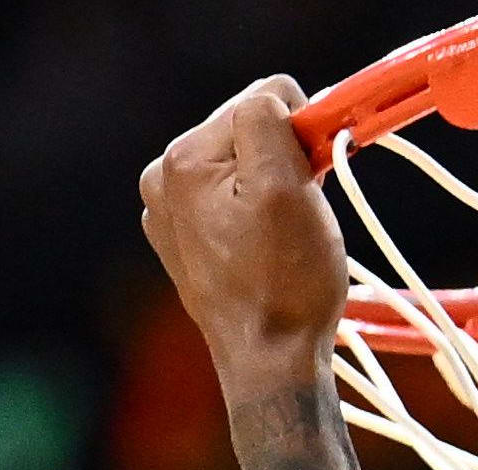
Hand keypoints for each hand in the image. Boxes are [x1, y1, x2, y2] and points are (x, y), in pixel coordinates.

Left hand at [140, 81, 351, 365]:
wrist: (270, 365)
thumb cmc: (286, 284)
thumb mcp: (286, 188)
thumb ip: (269, 119)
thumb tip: (273, 96)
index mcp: (181, 160)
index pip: (261, 100)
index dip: (302, 135)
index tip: (315, 180)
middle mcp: (162, 181)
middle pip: (247, 132)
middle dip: (283, 162)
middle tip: (300, 215)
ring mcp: (169, 216)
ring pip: (243, 168)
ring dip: (273, 191)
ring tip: (284, 240)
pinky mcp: (185, 244)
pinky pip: (232, 204)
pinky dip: (257, 218)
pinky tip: (266, 254)